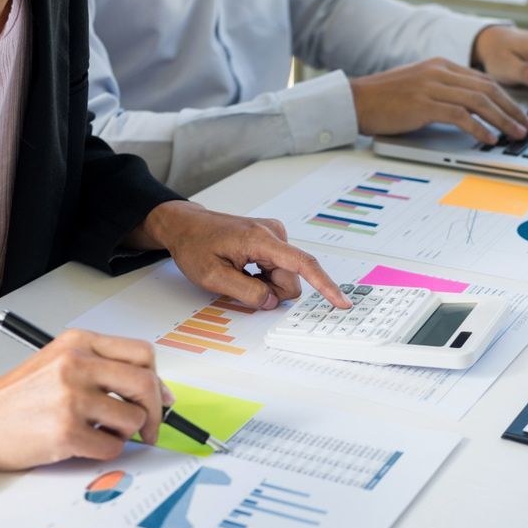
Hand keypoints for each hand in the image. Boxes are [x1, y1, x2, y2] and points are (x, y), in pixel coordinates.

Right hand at [0, 330, 172, 470]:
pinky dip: (106, 450)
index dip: (157, 379)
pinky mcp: (65, 431)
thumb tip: (156, 392)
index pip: (142, 354)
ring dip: (125, 433)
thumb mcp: (60, 362)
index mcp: (79, 343)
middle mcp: (77, 364)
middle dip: (154, 411)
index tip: (159, 398)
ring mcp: (71, 398)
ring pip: (132, 418)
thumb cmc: (16, 396)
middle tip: (148, 427)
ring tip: (102, 433)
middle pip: (145, 384)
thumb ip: (104, 369)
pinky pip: (112, 446)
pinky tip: (86, 444)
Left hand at [129, 200, 349, 309]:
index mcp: (261, 239)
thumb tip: (273, 301)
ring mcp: (274, 235)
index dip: (325, 285)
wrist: (186, 226)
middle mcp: (274, 233)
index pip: (303, 264)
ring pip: (285, 276)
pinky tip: (244, 268)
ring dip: (265, 284)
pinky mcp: (272, 240)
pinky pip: (279, 269)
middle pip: (291, 278)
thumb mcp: (213, 277)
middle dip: (271, 291)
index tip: (341, 301)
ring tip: (239, 274)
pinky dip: (263, 277)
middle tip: (240, 284)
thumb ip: (246, 293)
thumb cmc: (195, 245)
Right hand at [349, 58, 527, 143]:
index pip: (483, 80)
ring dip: (502, 120)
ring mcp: (432, 86)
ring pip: (479, 101)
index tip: (520, 114)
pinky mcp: (424, 104)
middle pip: (488, 89)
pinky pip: (460, 116)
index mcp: (440, 65)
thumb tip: (467, 111)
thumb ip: (441, 92)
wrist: (354, 101)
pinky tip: (490, 138)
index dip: (506, 98)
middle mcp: (439, 72)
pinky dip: (480, 128)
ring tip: (516, 135)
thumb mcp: (417, 87)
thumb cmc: (382, 100)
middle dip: (512, 109)